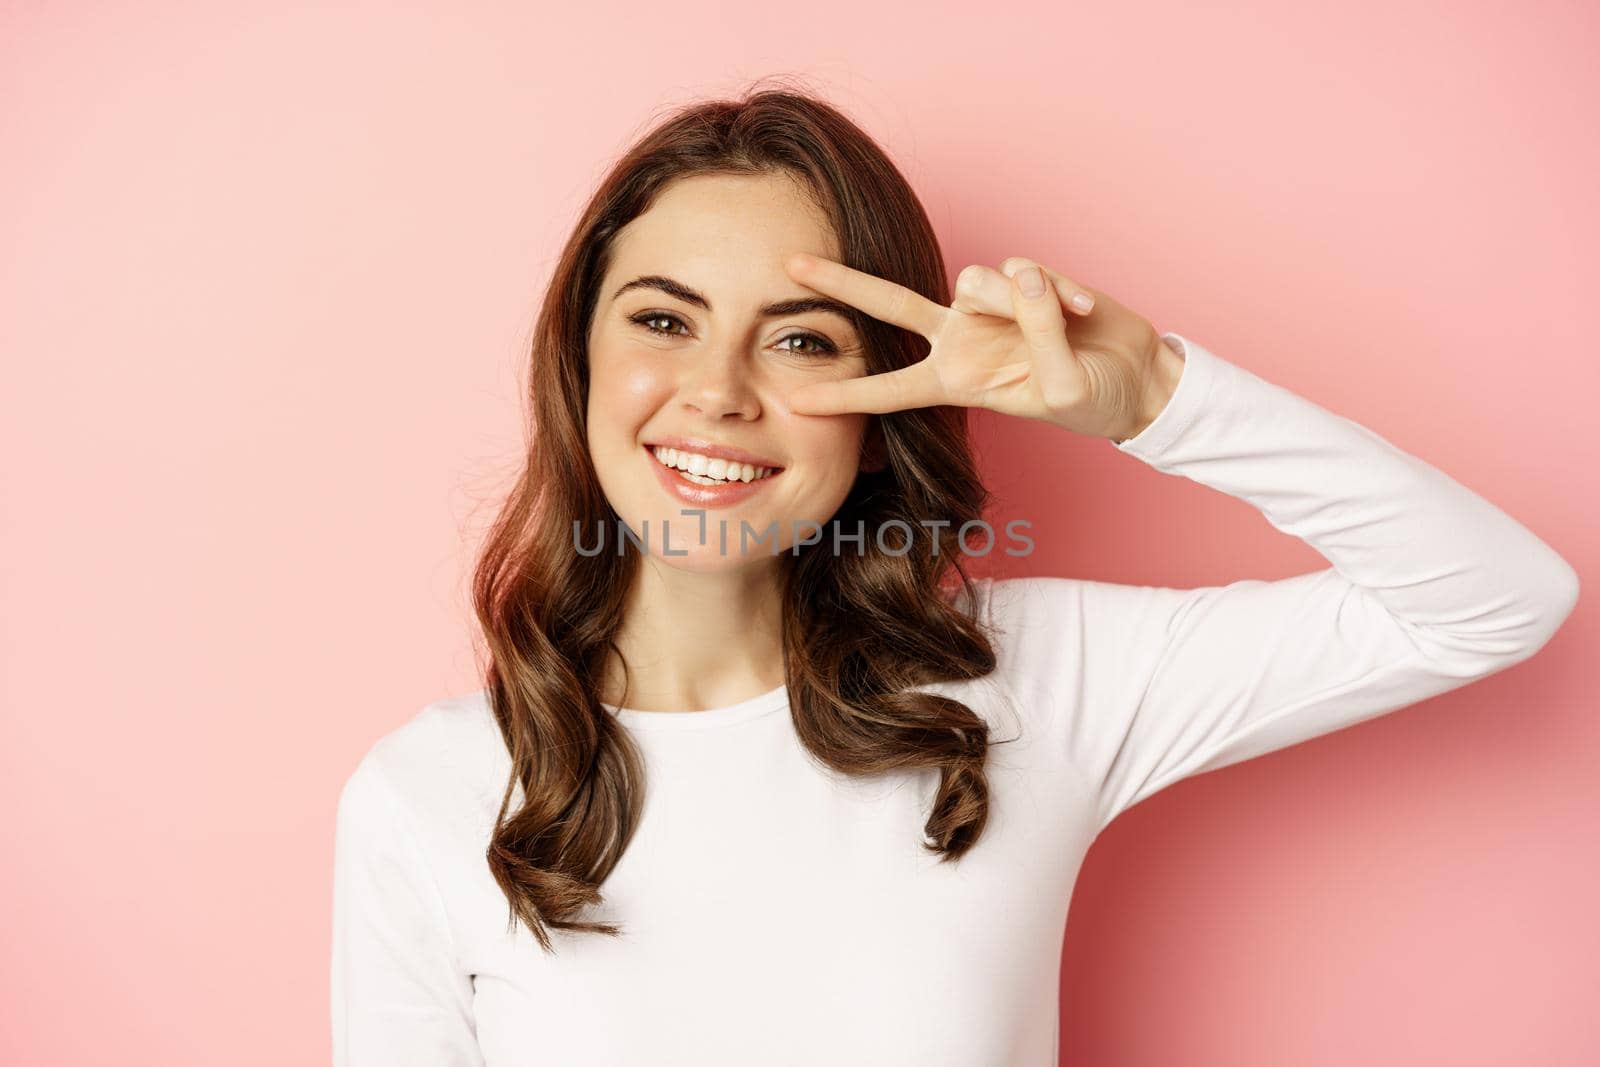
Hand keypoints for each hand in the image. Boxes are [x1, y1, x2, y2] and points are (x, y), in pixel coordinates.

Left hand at [783, 252, 1179, 441]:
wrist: (1134, 378)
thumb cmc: (1092, 399)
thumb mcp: (1060, 387)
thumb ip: (1037, 332)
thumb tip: (1022, 275)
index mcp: (955, 380)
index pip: (889, 389)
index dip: (845, 396)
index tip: (796, 403)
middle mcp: (961, 338)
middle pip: (889, 305)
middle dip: (840, 284)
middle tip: (790, 265)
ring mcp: (990, 305)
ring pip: (977, 280)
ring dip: (1018, 302)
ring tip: (1063, 325)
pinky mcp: (1024, 278)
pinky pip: (1027, 269)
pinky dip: (1058, 292)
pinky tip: (1083, 312)